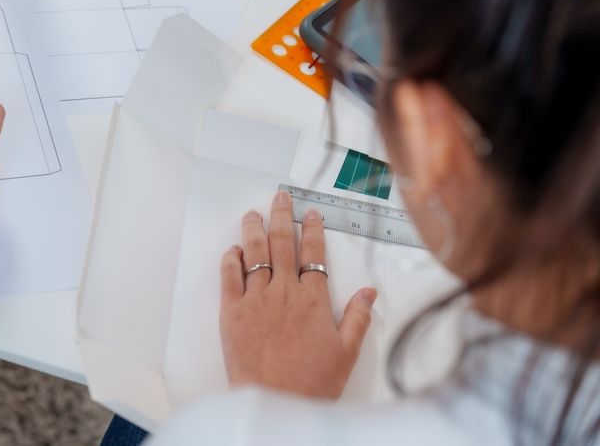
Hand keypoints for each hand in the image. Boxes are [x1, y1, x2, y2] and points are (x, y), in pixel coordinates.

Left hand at [219, 190, 376, 397]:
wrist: (274, 402)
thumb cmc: (311, 383)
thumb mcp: (347, 352)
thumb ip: (359, 318)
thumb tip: (370, 292)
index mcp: (313, 299)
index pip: (314, 253)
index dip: (312, 230)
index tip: (310, 213)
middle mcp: (283, 291)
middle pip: (282, 243)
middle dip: (281, 215)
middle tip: (280, 197)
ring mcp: (255, 299)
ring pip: (254, 253)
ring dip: (253, 229)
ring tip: (253, 214)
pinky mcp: (231, 311)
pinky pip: (228, 276)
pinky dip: (230, 259)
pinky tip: (233, 249)